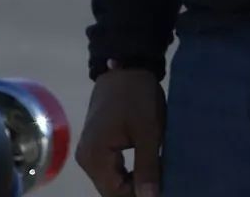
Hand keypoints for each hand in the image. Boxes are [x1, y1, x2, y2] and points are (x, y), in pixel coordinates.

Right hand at [76, 67, 165, 196]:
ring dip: (133, 183)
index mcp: (95, 156)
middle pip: (112, 190)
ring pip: (112, 181)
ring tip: (158, 178)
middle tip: (163, 183)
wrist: (126, 66)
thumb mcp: (148, 131)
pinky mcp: (97, 145)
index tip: (163, 188)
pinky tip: (147, 168)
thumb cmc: (137, 96)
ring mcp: (89, 152)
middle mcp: (86, 158)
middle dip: (136, 190)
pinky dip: (128, 173)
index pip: (115, 194)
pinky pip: (112, 169)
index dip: (139, 195)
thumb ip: (147, 167)